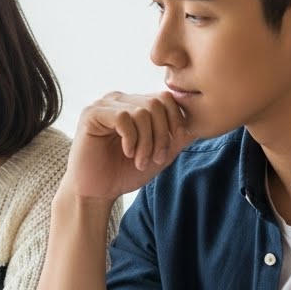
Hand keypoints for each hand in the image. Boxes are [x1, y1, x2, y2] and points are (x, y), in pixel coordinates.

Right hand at [61, 92, 195, 200]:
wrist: (96, 192)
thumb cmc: (124, 173)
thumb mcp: (159, 154)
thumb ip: (177, 137)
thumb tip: (198, 123)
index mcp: (135, 104)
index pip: (166, 97)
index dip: (175, 121)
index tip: (171, 147)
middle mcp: (120, 100)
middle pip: (156, 103)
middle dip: (161, 135)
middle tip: (155, 158)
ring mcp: (104, 105)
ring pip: (141, 112)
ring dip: (146, 142)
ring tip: (139, 161)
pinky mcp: (92, 115)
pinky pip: (123, 117)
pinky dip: (131, 139)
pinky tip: (127, 153)